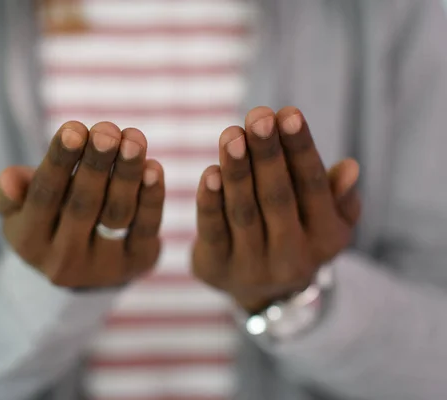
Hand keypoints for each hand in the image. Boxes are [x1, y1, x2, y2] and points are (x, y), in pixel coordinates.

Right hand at [0, 121, 164, 287]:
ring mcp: (103, 265)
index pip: (44, 196)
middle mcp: (64, 259)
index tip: (73, 128)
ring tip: (133, 139)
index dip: (59, 161)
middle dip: (96, 163)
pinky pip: (146, 227)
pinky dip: (152, 196)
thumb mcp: (19, 209)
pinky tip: (153, 167)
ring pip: (117, 214)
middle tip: (107, 130)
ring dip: (127, 173)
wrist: (84, 267)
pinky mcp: (138, 263)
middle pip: (82, 204)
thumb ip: (8, 194)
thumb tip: (8, 179)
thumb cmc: (48, 219)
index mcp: (29, 241)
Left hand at [192, 107, 360, 312]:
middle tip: (258, 116)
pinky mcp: (217, 268)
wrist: (260, 293)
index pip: (313, 187)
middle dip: (267, 154)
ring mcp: (252, 265)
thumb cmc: (295, 236)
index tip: (289, 113)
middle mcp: (292, 256)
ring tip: (231, 134)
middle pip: (278, 197)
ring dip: (237, 170)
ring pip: (244, 211)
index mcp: (326, 238)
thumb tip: (351, 167)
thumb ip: (338, 196)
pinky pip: (213, 230)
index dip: (300, 150)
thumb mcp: (325, 222)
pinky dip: (209, 201)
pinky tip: (209, 172)